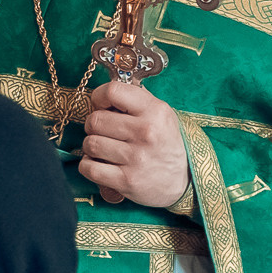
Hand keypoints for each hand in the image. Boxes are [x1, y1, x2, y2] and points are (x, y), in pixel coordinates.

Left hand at [79, 81, 190, 208]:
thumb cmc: (165, 143)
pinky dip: (88, 165)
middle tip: (102, 131)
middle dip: (93, 125)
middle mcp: (146, 132)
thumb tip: (105, 92)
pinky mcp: (126, 180)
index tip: (101, 105)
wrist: (183, 181)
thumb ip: (135, 100)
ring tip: (103, 149)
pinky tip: (99, 164)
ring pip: (90, 143)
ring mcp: (136, 158)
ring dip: (91, 147)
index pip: (113, 91)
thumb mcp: (161, 115)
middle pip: (96, 120)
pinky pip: (89, 167)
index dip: (99, 97)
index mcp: (155, 111)